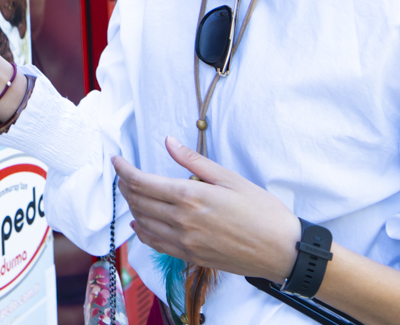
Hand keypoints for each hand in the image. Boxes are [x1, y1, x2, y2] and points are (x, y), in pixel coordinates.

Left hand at [115, 137, 299, 280]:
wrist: (283, 251)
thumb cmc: (263, 212)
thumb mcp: (230, 178)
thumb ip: (193, 161)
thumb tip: (169, 142)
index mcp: (190, 197)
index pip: (142, 182)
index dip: (123, 169)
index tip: (116, 160)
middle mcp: (182, 221)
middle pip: (138, 201)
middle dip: (125, 185)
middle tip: (123, 174)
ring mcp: (185, 242)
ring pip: (143, 222)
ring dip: (132, 206)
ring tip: (131, 194)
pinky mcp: (191, 257)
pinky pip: (155, 244)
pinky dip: (142, 231)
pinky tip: (140, 223)